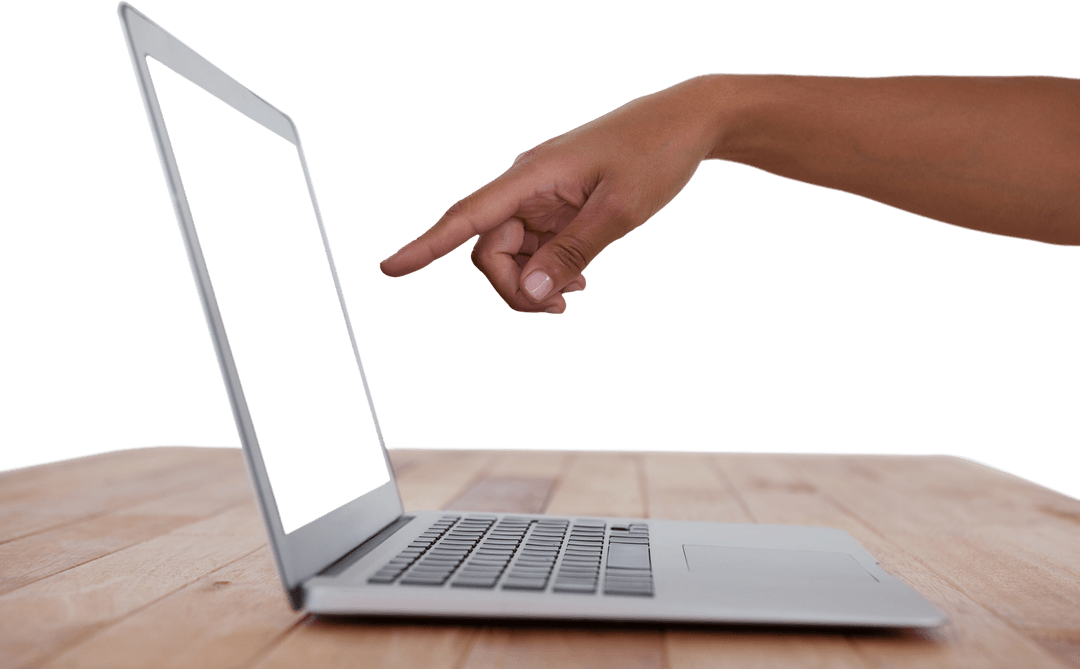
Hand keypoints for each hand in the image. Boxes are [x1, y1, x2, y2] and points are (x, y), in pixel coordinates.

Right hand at [379, 74, 724, 312]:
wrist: (689, 122)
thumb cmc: (656, 155)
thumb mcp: (620, 212)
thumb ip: (572, 254)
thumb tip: (528, 294)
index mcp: (532, 174)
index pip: (467, 216)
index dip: (425, 246)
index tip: (388, 269)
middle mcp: (527, 184)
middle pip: (489, 249)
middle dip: (513, 287)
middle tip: (559, 312)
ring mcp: (541, 195)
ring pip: (512, 253)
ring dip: (536, 281)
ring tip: (579, 292)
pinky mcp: (557, 204)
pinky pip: (536, 246)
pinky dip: (550, 269)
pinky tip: (579, 281)